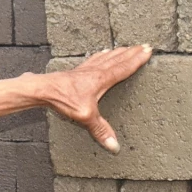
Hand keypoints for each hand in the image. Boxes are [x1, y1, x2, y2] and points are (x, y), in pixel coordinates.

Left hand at [38, 45, 152, 152]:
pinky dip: (101, 55)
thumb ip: (101, 130)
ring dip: (118, 52)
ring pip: (106, 57)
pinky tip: (101, 53)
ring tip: (127, 48)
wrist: (43, 89)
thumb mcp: (85, 117)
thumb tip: (114, 146)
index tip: (148, 50)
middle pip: (118, 59)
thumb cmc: (63, 99)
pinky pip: (94, 59)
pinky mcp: (76, 72)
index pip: (124, 67)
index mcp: (102, 79)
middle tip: (144, 45)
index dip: (137, 59)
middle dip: (132, 52)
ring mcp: (85, 70)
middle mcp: (95, 71)